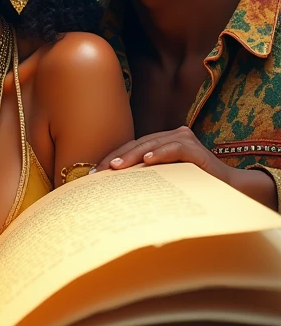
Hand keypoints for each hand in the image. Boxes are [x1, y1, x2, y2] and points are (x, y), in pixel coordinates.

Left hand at [95, 126, 231, 181]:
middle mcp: (173, 135)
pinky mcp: (196, 148)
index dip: (114, 156)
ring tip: (117, 167)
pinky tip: (147, 162)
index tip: (96, 171)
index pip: (133, 146)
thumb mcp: (165, 179)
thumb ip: (147, 176)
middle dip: (118, 157)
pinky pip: (175, 149)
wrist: (228, 190)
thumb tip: (116, 186)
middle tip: (101, 170)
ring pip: (153, 145)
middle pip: (139, 144)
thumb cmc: (194, 186)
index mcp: (163, 141)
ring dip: (133, 156)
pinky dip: (160, 154)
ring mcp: (185, 139)